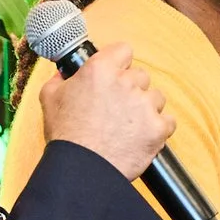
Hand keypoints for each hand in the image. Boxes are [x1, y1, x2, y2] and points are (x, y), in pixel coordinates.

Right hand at [42, 43, 171, 179]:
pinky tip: (141, 135)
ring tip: (128, 125)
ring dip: (146, 108)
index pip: (123, 50)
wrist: (81, 170)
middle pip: (140, 76)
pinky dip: (158, 128)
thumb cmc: (66, 136)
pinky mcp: (158, 128)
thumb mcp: (51, 98)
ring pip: (156, 97)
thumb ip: (60, 78)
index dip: (119, 62)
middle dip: (131, 89)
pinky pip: (168, 120)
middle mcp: (126, 83)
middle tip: (117, 107)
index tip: (116, 73)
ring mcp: (145, 105)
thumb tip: (65, 70)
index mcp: (100, 70)